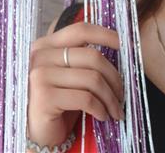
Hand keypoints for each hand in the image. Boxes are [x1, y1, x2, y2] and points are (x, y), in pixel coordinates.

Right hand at [26, 20, 124, 146]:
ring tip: (115, 109)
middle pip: (92, 57)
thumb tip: (121, 46)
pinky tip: (103, 116)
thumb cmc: (58, 102)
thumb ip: (84, 58)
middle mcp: (40, 56)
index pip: (81, 30)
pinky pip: (86, 99)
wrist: (38, 133)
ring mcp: (40, 76)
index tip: (126, 45)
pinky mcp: (44, 97)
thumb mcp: (70, 74)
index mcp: (46, 45)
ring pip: (92, 79)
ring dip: (110, 97)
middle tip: (122, 94)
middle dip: (114, 77)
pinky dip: (100, 108)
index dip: (107, 35)